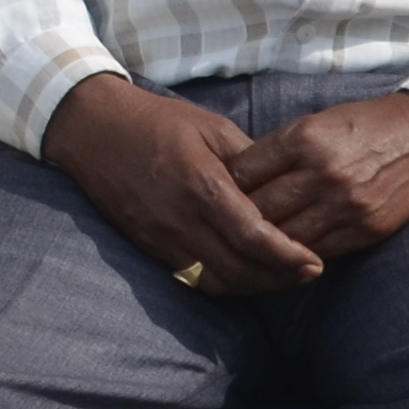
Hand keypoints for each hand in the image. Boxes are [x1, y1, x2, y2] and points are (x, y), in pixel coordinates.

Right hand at [43, 74, 322, 294]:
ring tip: (283, 278)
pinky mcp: (147, 245)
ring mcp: (159, 237)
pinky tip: (245, 275)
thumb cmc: (159, 122)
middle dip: (278, 279)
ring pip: (213, 281)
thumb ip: (253, 162)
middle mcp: (179, 218)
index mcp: (201, 185)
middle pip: (237, 269)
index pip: (253, 237)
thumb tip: (291, 187)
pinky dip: (222, 282)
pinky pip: (189, 277)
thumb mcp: (214, 128)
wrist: (93, 129)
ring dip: (252, 286)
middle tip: (308, 274)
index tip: (315, 262)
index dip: (287, 256)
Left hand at [226, 91, 408, 260]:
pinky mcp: (366, 228)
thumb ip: (281, 150)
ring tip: (247, 249)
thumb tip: (239, 180)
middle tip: (221, 230)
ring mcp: (345, 203)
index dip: (223, 187)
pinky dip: (296, 256)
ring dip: (263, 246)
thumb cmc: (370, 125)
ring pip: (283, 238)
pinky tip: (284, 256)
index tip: (215, 196)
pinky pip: (317, 252)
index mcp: (305, 138)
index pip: (243, 172)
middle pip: (257, 210)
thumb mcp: (321, 122)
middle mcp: (323, 172)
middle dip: (235, 222)